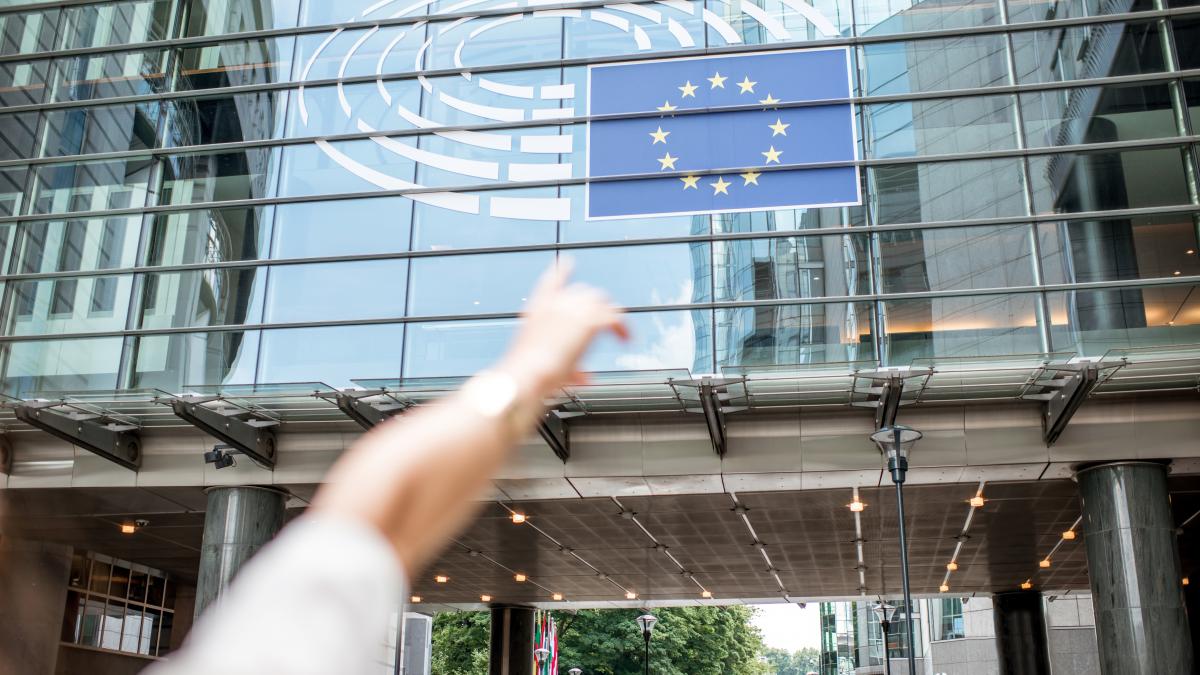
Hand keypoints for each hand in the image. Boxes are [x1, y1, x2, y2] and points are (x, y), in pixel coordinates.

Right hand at [496, 259, 628, 398]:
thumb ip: (567, 368)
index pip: (551, 280)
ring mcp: (572, 308)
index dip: (562, 270)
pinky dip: (622, 329)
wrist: (526, 373)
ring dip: (612, 316)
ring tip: (621, 335)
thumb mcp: (543, 364)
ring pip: (602, 301)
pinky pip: (614, 317)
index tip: (569, 262)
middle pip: (584, 291)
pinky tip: (627, 340)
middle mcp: (555, 303)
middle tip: (606, 323)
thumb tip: (584, 378)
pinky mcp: (589, 320)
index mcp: (538, 308)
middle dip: (596, 306)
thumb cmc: (528, 374)